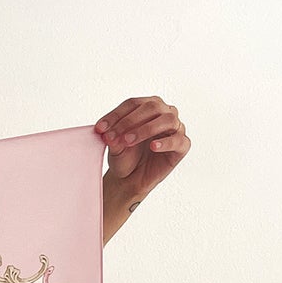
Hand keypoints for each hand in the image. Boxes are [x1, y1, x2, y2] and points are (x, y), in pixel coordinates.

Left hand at [94, 96, 189, 242]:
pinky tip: (153, 146)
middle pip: (151, 107)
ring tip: (128, 141)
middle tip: (113, 136)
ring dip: (146, 129)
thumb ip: (113, 138)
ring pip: (167, 119)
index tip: (100, 128)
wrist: (130, 179)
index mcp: (147, 107)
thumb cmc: (125, 157)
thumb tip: (108, 134)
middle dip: (129, 121)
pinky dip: (165, 142)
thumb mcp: (114, 147)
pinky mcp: (182, 145)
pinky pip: (178, 140)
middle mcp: (164, 112)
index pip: (133, 103)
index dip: (115, 114)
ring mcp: (175, 128)